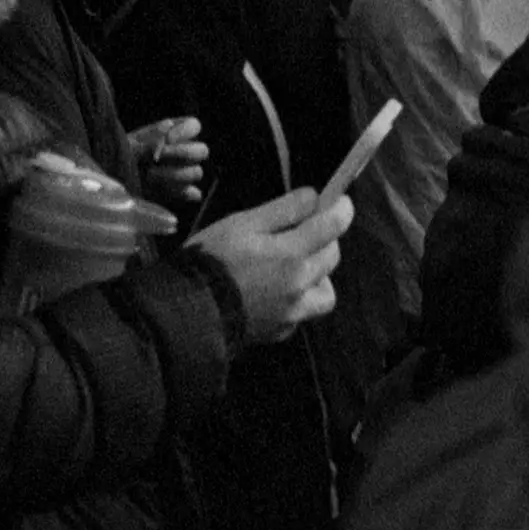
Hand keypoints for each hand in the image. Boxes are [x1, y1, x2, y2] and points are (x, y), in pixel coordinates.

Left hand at [129, 116, 207, 207]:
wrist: (113, 177)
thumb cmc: (122, 155)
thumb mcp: (129, 145)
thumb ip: (148, 139)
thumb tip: (167, 127)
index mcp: (175, 132)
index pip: (195, 126)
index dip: (185, 131)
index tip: (167, 140)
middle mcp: (185, 151)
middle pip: (202, 151)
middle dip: (182, 154)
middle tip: (158, 158)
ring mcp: (184, 172)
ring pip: (197, 172)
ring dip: (176, 174)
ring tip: (150, 175)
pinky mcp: (180, 191)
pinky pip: (192, 193)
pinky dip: (181, 192)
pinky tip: (162, 189)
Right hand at [198, 187, 352, 344]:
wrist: (187, 313)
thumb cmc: (211, 260)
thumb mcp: (242, 223)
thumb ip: (283, 209)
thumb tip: (313, 198)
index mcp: (292, 254)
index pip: (333, 226)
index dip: (341, 209)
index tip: (339, 201)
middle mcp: (300, 285)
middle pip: (332, 257)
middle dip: (326, 240)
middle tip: (305, 232)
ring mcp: (292, 313)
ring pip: (326, 292)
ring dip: (319, 276)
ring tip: (294, 267)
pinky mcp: (280, 332)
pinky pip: (302, 313)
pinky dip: (297, 300)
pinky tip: (274, 292)